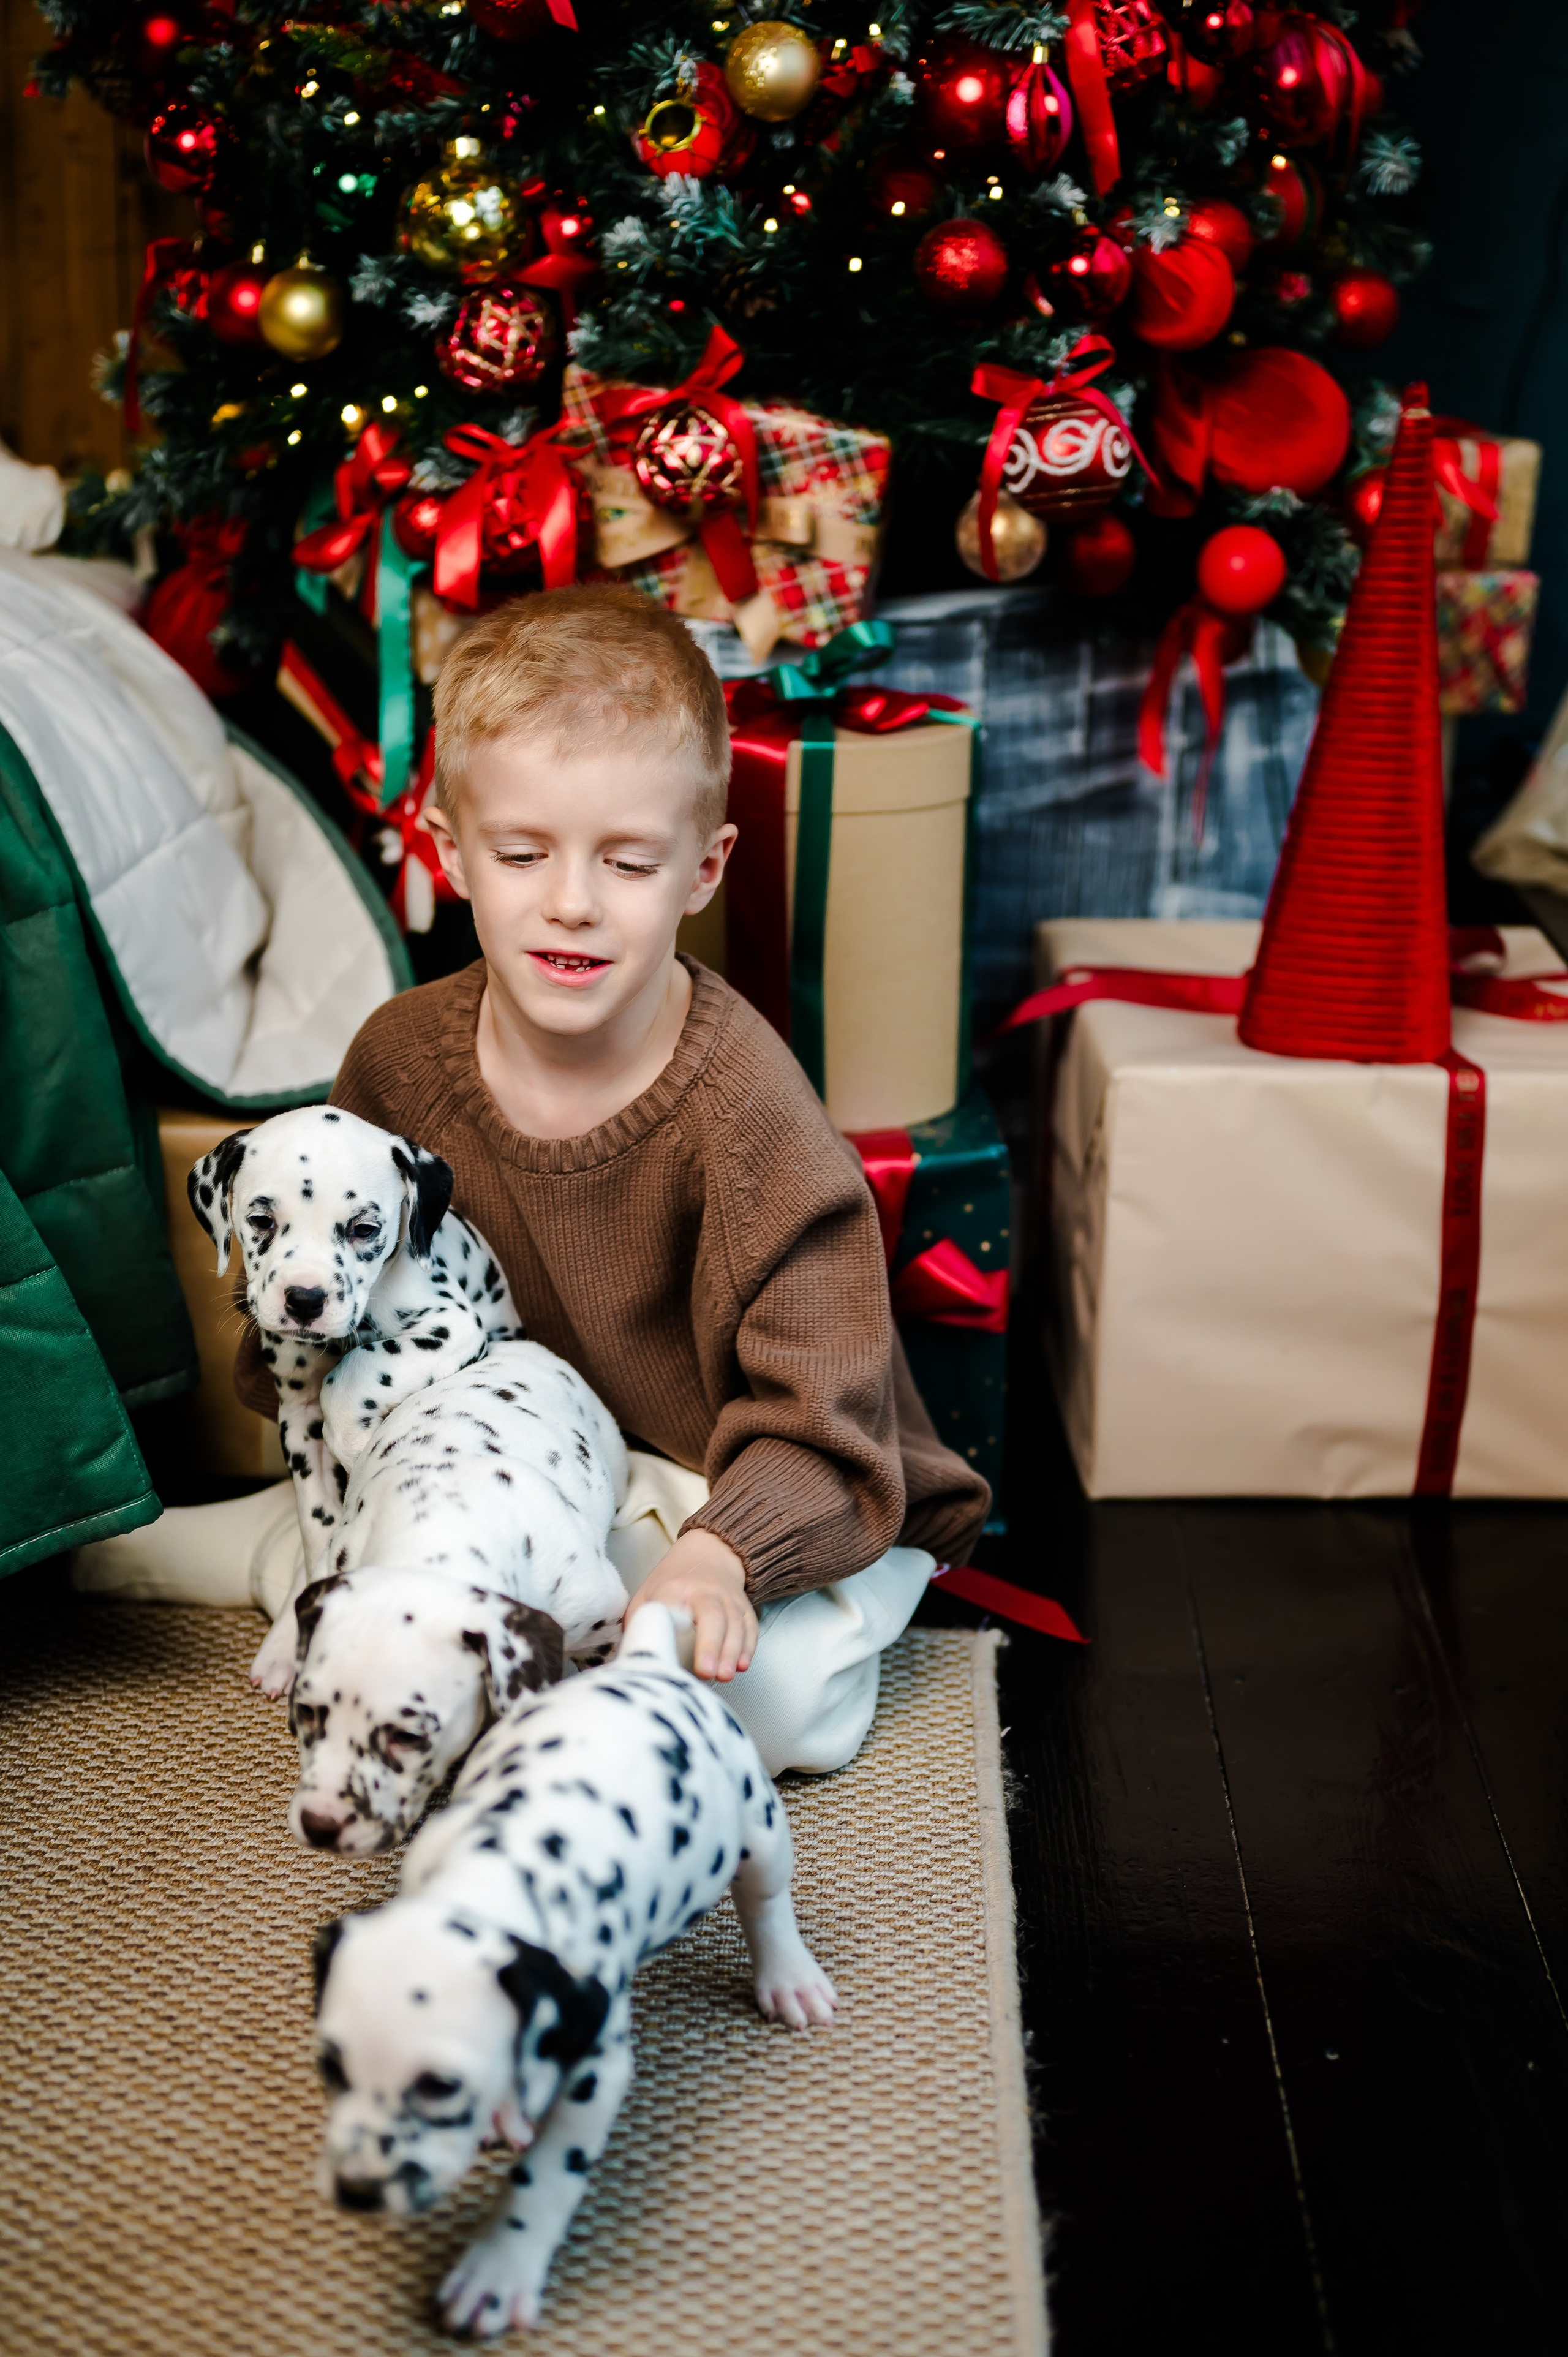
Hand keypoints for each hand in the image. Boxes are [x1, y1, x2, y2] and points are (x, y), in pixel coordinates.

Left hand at [626, 1530, 756, 1681]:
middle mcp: (705, 1591)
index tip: (668, 1653)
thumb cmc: (673, 1581)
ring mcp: (728, 1598)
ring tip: (725, 1675)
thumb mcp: (647, 1593)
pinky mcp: (743, 1606)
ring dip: (732, 1651)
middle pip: (712, 1616)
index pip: (673, 1607)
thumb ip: (639, 1622)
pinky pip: (750, 1626)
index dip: (673, 1628)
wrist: (708, 1552)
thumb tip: (630, 1657)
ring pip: (735, 1623)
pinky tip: (742, 1665)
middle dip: (711, 1645)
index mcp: (675, 1588)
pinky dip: (748, 1647)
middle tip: (706, 1672)